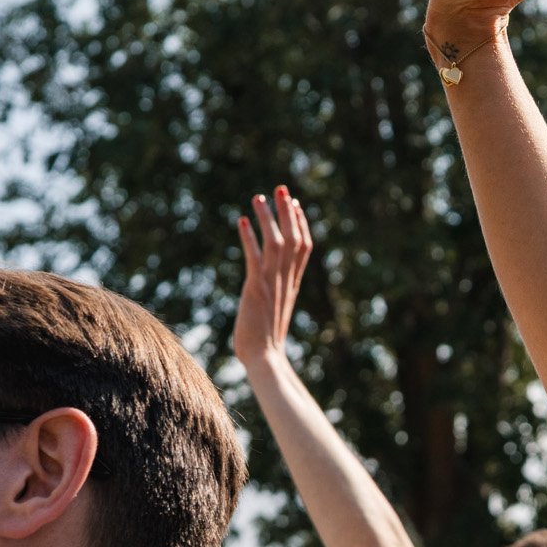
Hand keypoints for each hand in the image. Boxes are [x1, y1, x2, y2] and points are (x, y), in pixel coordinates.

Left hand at [235, 187, 312, 364]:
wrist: (265, 358)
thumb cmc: (265, 343)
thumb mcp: (272, 313)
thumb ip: (271, 298)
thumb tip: (263, 295)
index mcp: (292, 284)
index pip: (304, 247)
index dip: (301, 223)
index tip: (295, 204)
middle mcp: (286, 279)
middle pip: (294, 237)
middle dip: (288, 211)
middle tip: (281, 188)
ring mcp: (272, 283)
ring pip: (277, 242)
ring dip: (269, 218)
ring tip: (259, 197)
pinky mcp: (256, 288)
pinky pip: (255, 256)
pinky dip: (250, 237)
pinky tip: (243, 220)